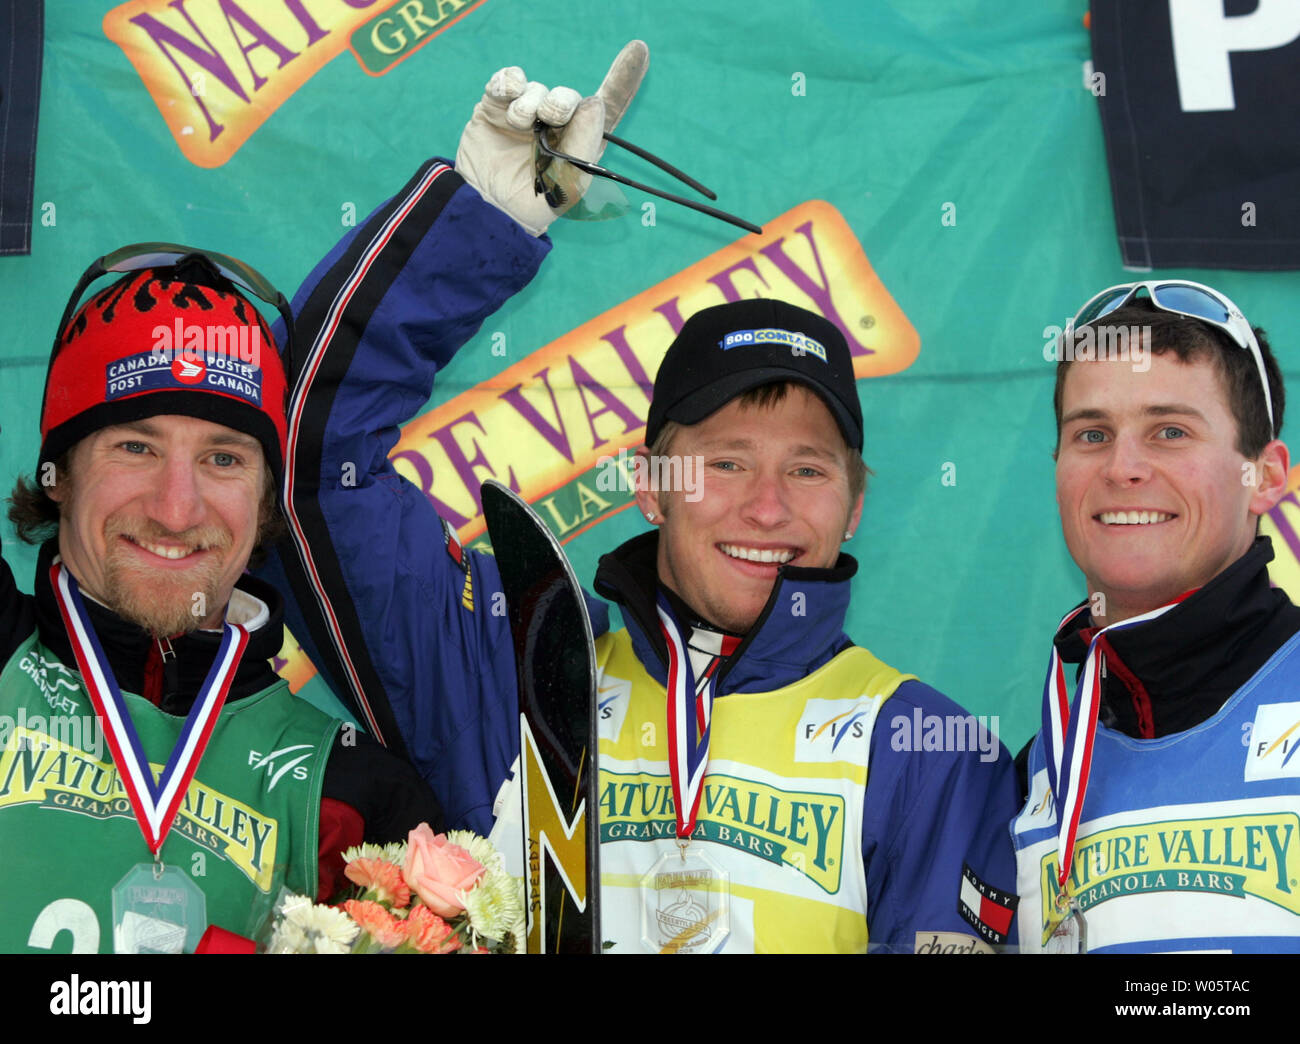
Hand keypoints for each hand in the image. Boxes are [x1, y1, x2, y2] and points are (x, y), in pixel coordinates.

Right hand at [456, 41, 648, 235]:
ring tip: (519, 123)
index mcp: (580, 140)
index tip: (640, 49)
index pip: (608, 106)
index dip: (624, 78)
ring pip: (536, 89)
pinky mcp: (496, 106)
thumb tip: (593, 102)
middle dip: (561, 101)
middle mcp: (555, 123)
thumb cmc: (537, 203)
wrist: (490, 209)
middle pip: (567, 96)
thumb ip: (586, 140)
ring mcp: (526, 113)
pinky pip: (508, 80)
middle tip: (550, 117)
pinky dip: (509, 82)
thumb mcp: (570, 180)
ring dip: (530, 103)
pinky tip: (507, 95)